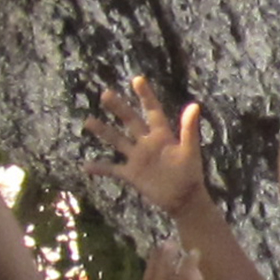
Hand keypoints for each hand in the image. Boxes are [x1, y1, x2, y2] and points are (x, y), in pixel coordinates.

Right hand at [95, 78, 209, 215]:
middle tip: (105, 94)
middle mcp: (147, 143)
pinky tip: (85, 165)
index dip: (146, 96)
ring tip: (88, 121)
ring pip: (117, 141)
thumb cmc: (190, 174)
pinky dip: (99, 168)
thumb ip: (189, 129)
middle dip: (119, 108)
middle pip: (130, 121)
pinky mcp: (131, 174)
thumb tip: (194, 105)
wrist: (184, 199)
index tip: (137, 79)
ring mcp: (137, 158)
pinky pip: (112, 169)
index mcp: (162, 135)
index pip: (153, 111)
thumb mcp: (190, 150)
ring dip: (103, 131)